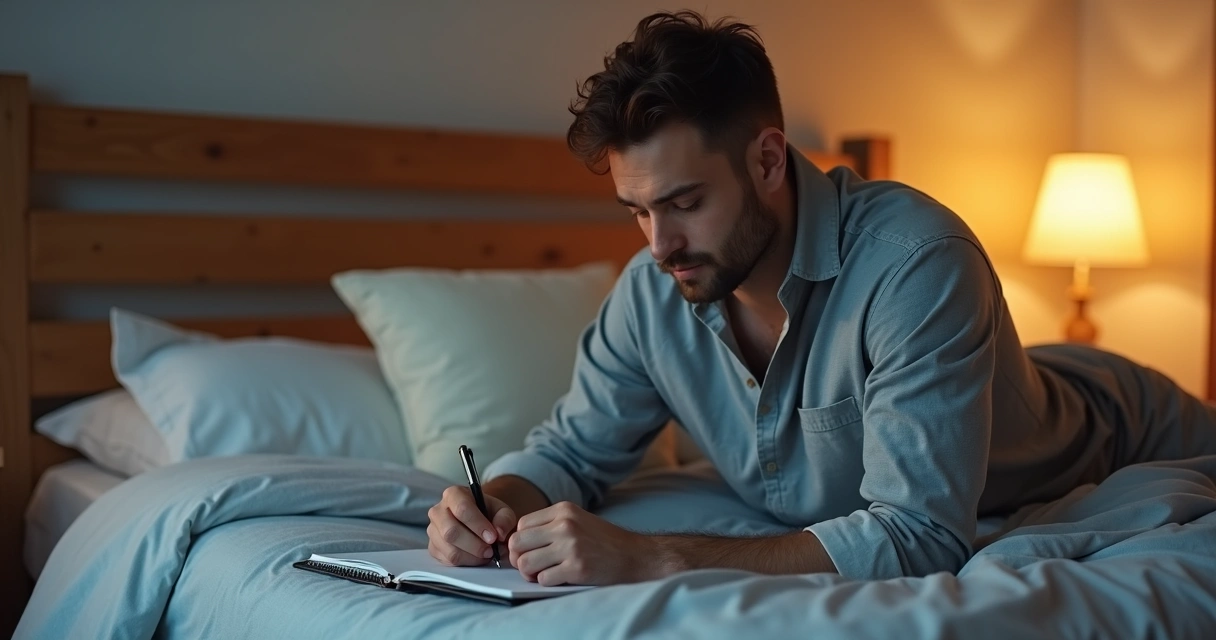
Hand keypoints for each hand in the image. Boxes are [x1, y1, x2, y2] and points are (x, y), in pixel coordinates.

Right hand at [427, 485, 516, 566]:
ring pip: (450, 549)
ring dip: (472, 556)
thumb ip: (504, 519)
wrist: (479, 521)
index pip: (462, 508)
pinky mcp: (433, 547)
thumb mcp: (501, 510)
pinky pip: (448, 560)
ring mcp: (433, 530)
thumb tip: (499, 533)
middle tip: (491, 550)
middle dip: (475, 545)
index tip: (493, 537)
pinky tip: (477, 557)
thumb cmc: (488, 513)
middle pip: (451, 531)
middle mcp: (438, 511)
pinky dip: (466, 562)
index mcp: (454, 494)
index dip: (478, 525)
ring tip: (486, 554)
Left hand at [508, 501, 653, 585]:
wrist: (635, 555)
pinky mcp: (577, 568)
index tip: (530, 551)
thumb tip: (517, 543)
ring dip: (531, 573)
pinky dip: (547, 582)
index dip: (522, 542)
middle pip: (518, 543)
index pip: (521, 525)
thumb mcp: (578, 520)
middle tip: (532, 566)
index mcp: (563, 510)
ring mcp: (571, 546)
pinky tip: (561, 578)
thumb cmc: (604, 541)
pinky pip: (543, 579)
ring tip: (545, 573)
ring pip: (525, 563)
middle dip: (520, 558)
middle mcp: (565, 525)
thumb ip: (550, 526)